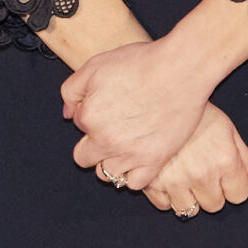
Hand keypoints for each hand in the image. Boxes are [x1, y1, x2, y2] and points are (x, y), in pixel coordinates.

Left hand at [60, 36, 213, 190]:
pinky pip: (134, 183)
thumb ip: (72, 91)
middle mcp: (105, 140)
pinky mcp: (154, 161)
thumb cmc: (140, 64)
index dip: (90, 114)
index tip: (108, 105)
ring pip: (107, 174)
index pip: (78, 125)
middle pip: (84, 157)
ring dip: (110, 161)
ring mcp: (130, 154)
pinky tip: (138, 159)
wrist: (180, 71)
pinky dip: (133, 175)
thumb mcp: (95, 65)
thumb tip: (67, 114)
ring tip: (124, 145)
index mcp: (88, 117)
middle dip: (92, 145)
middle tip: (112, 129)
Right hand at [131, 103, 247, 215]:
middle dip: (211, 191)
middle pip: (214, 205)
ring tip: (183, 175)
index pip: (239, 196)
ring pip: (189, 210)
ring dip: (188, 196)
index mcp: (225, 162)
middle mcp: (202, 175)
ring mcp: (174, 180)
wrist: (157, 97)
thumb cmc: (196, 112)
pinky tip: (166, 177)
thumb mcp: (228, 130)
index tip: (223, 172)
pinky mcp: (150, 181)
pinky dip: (165, 196)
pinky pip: (163, 205)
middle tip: (202, 170)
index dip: (233, 184)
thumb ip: (247, 162)